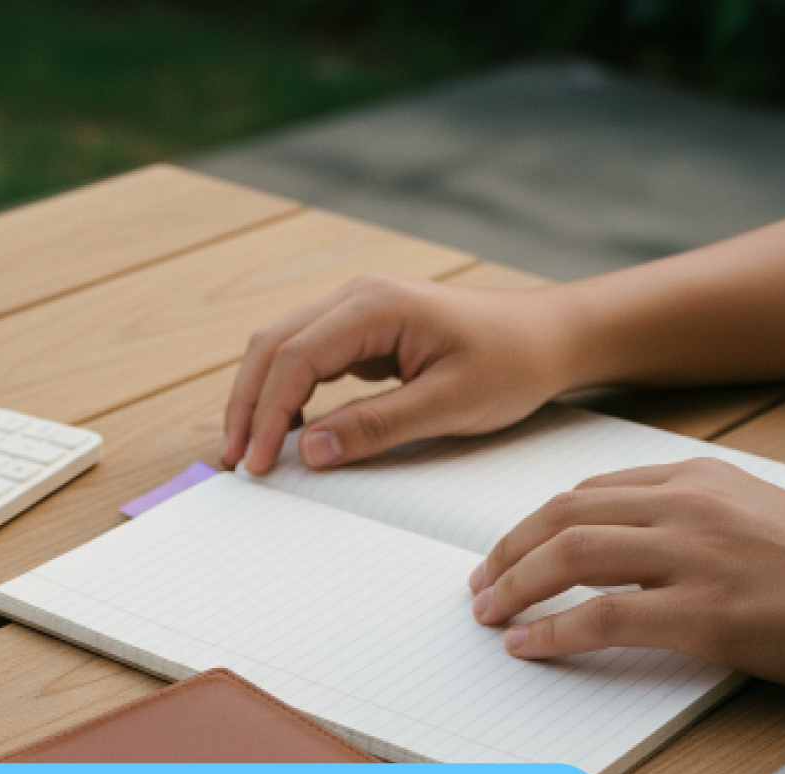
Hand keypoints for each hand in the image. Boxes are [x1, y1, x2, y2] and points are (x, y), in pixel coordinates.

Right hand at [222, 273, 571, 474]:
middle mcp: (356, 297)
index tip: (259, 465)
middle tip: (236, 460)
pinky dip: (286, 394)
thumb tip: (310, 449)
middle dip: (247, 405)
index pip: (295, 359)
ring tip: (249, 450)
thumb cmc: (510, 364)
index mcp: (375, 306)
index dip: (268, 414)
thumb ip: (377, 426)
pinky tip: (285, 431)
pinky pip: (306, 358)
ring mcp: (357, 310)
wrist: (548, 338)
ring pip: (281, 349)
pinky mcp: (362, 331)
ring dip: (260, 398)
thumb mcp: (448, 404)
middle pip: (272, 346)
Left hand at [469, 458, 784, 690]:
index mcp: (697, 478)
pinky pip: (604, 616)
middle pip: (564, 517)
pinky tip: (528, 644)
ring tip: (489, 614)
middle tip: (479, 585)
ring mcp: (700, 555)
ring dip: (515, 586)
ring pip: (572, 556)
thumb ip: (678, 515)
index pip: (586, 494)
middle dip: (506, 552)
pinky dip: (554, 631)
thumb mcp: (748, 515)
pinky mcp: (709, 612)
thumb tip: (600, 537)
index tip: (503, 553)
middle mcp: (692, 505)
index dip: (531, 526)